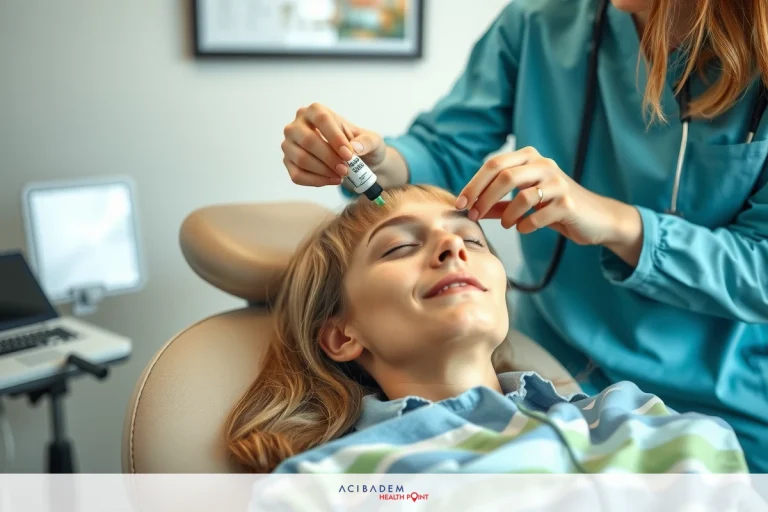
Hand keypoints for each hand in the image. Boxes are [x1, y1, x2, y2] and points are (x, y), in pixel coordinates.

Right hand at [282, 103, 386, 186]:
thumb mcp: (372, 140)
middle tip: (346, 169)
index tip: (349, 155)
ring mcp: (290, 144)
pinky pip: (297, 175)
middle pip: (308, 140)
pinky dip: (317, 181)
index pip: (322, 120)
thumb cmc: (360, 145)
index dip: (335, 138)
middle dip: (329, 158)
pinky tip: (333, 181)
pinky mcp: (289, 163)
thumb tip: (354, 147)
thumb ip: (367, 141)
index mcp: (315, 111)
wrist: (355, 161)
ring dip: (323, 171)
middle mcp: (297, 125)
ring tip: (342, 175)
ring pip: (301, 159)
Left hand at [456, 146, 641, 249]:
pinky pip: (538, 215)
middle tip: (473, 216)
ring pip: (521, 195)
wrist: (595, 219)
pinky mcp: (568, 203)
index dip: (473, 184)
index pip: (493, 164)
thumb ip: (498, 203)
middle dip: (482, 198)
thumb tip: (469, 208)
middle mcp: (544, 165)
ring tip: (506, 224)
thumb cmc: (555, 208)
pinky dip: (525, 225)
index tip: (460, 203)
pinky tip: (523, 229)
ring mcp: (557, 183)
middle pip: (504, 175)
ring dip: (506, 215)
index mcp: (530, 158)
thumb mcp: (524, 202)